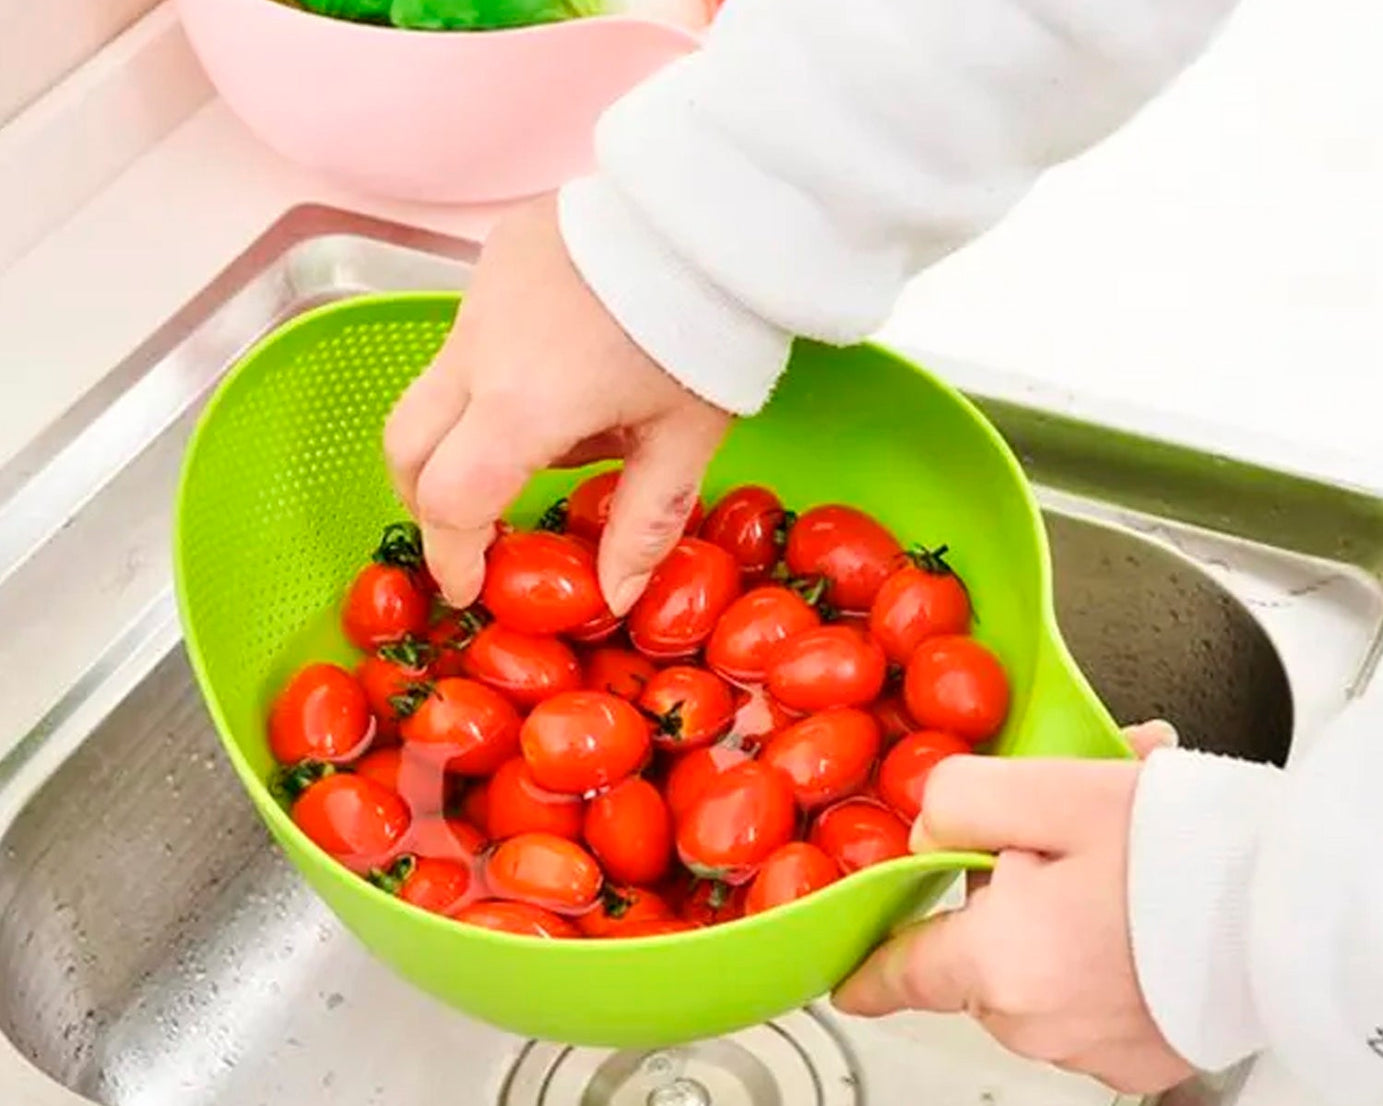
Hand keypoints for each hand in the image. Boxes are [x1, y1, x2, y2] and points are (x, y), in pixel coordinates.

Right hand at [384, 194, 730, 611]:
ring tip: (550, 435)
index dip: (452, 555)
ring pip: (435, 390)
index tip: (470, 586)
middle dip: (428, 500)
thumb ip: (641, 524)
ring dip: (464, 434)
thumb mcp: (684, 441)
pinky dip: (491, 375)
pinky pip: (468, 337)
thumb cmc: (707, 332)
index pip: (449, 502)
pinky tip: (562, 365)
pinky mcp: (491, 261)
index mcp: (524, 406)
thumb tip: (613, 599)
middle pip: (406, 446)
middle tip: (477, 527)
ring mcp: (477, 300)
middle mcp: (478, 353)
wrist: (712, 210)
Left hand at [833, 721, 1190, 1094]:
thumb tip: (928, 827)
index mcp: (1002, 962)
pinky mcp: (1145, 1058)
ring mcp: (1094, 1049)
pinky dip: (1103, 959)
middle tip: (1062, 845)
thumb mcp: (1053, 791)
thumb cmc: (1183, 852)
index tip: (848, 981)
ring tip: (1121, 865)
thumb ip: (960, 802)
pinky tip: (1146, 911)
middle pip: (981, 958)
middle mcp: (1039, 1021)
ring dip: (1060, 924)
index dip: (869, 972)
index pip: (904, 975)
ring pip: (1040, 977)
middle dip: (1006, 900)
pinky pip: (1092, 1003)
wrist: (1298, 906)